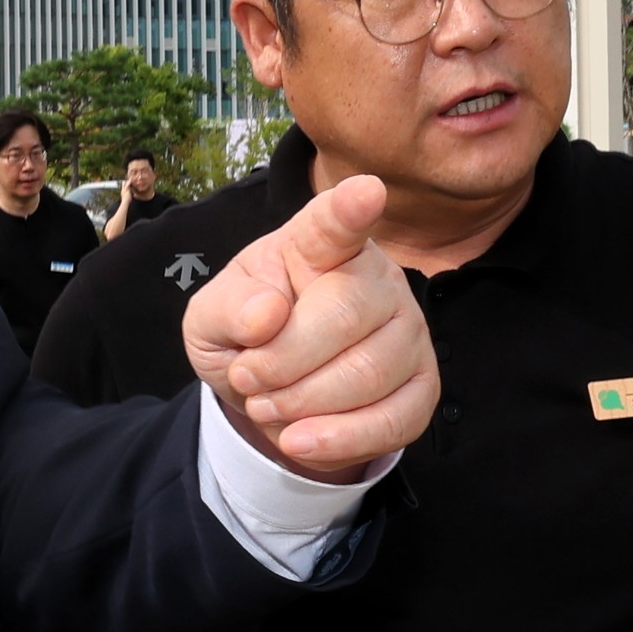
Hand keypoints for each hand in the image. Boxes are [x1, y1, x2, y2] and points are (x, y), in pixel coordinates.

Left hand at [182, 173, 437, 475]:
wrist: (272, 394)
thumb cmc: (248, 335)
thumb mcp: (210, 319)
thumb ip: (227, 309)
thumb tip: (267, 314)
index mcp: (319, 246)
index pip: (334, 224)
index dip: (349, 209)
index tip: (366, 190)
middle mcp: (377, 278)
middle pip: (346, 315)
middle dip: (284, 361)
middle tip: (247, 378)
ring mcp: (408, 332)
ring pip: (369, 373)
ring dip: (303, 403)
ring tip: (268, 405)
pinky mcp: (422, 387)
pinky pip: (394, 420)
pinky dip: (340, 439)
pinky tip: (300, 440)